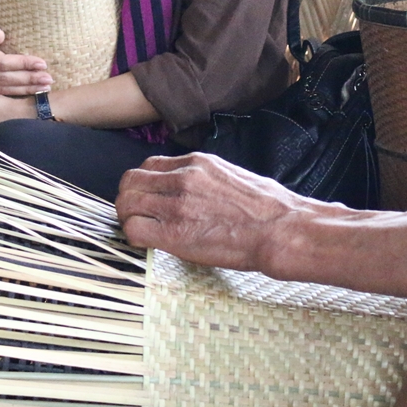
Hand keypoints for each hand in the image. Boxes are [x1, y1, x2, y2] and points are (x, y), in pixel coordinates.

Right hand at [0, 14, 51, 96]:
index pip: (2, 63)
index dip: (23, 64)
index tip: (42, 63)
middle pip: (5, 79)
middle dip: (28, 79)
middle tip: (49, 79)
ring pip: (2, 89)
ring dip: (25, 89)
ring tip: (45, 88)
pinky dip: (15, 93)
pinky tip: (30, 92)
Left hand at [117, 153, 315, 271]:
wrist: (280, 229)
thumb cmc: (268, 207)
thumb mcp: (233, 175)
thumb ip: (206, 177)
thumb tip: (195, 188)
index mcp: (198, 163)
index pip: (149, 166)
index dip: (143, 184)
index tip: (148, 198)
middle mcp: (183, 178)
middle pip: (131, 182)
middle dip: (128, 199)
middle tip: (136, 215)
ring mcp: (177, 204)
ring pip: (126, 204)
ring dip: (128, 217)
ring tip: (140, 230)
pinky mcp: (175, 233)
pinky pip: (134, 230)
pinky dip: (134, 236)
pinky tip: (148, 243)